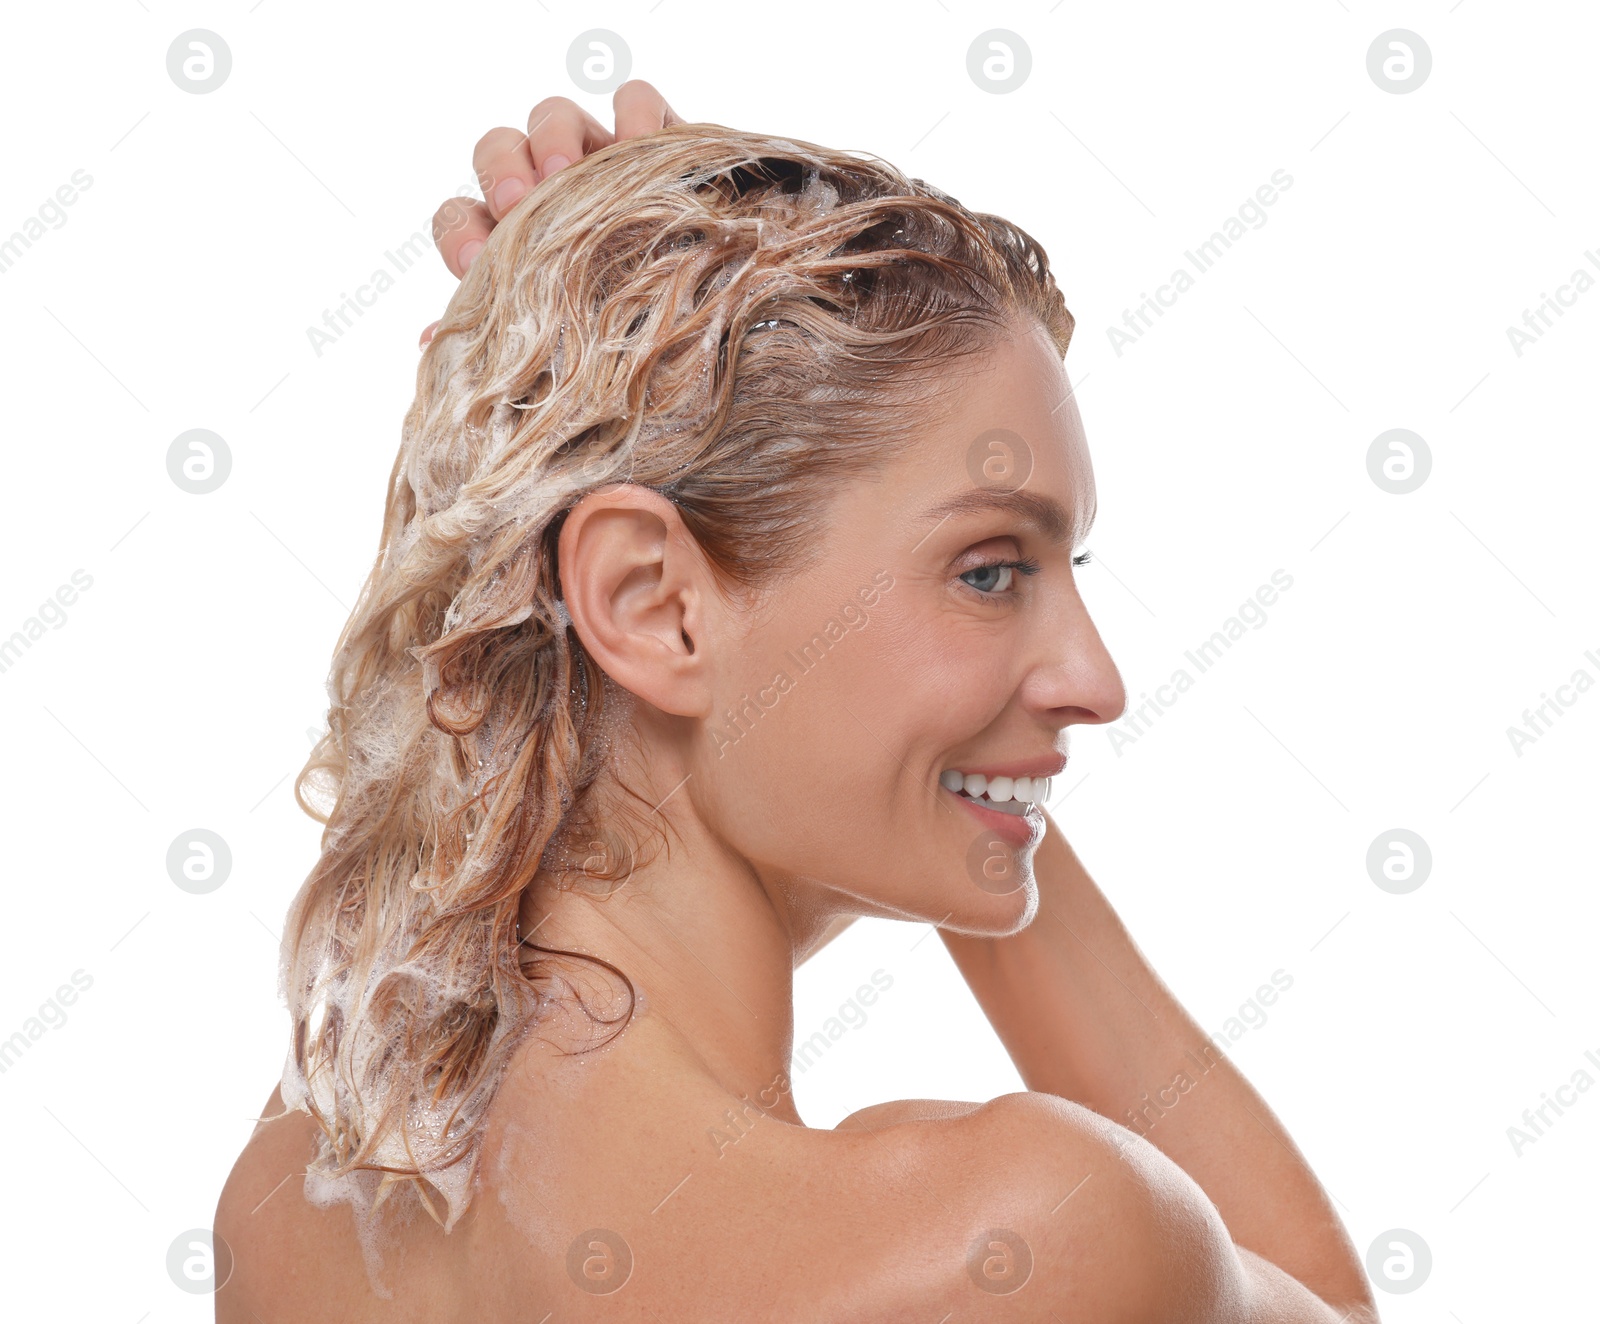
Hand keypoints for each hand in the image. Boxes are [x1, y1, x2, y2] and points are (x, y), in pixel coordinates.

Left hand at [421, 79, 684, 346]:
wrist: (710, 316)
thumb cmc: (627, 328)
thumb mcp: (565, 341)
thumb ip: (501, 337)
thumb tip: (435, 343)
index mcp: (516, 237)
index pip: (462, 215)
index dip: (460, 232)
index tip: (475, 262)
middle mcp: (550, 191)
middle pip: (500, 149)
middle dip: (500, 170)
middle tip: (517, 204)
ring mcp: (600, 160)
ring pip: (554, 116)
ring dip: (553, 138)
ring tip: (567, 173)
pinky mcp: (655, 142)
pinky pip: (635, 102)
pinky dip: (635, 115)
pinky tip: (641, 146)